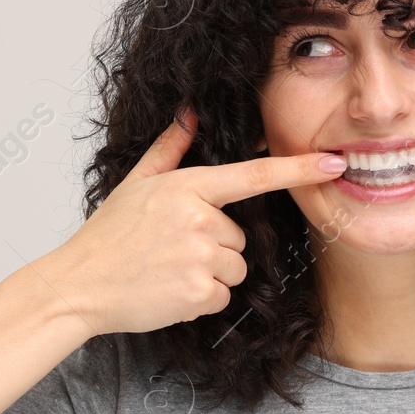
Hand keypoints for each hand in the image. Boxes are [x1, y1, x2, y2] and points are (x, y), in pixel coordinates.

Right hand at [37, 106, 346, 334]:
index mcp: (187, 187)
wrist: (79, 286)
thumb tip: (189, 113)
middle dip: (213, 248)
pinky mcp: (200, 293)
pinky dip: (200, 300)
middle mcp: (199, 219)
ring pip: (235, 268)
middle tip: (170, 252)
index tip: (335, 163)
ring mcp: (201, 257)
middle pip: (239, 238)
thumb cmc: (108, 236)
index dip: (299, 170)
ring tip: (168, 271)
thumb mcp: (137, 183)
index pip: (254, 175)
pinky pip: (223, 296)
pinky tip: (168, 292)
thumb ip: (170, 148)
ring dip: (209, 275)